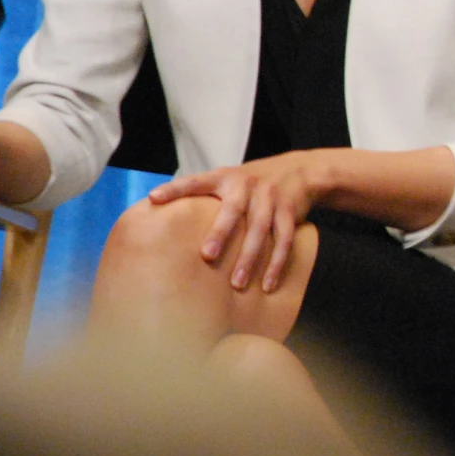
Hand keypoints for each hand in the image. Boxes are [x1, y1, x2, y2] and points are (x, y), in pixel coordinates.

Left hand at [149, 152, 333, 293]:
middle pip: (234, 209)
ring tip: (237, 284)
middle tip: (207, 256)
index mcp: (225, 177)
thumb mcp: (226, 179)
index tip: (154, 198)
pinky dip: (277, 263)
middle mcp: (247, 184)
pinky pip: (284, 239)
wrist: (299, 170)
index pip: (196, 181)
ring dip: (250, 257)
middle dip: (221, 232)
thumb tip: (156, 208)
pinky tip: (268, 285)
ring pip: (260, 228)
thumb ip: (200, 193)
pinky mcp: (290, 212)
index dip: (175, 189)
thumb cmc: (250, 183)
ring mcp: (271, 198)